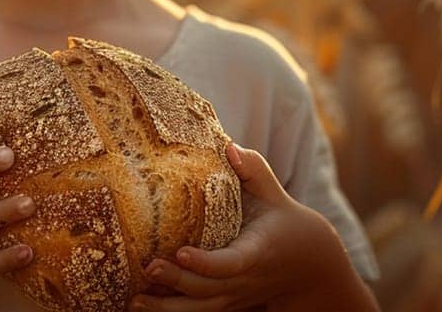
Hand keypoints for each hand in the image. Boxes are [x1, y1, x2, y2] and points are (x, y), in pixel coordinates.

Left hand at [128, 140, 342, 311]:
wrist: (307, 264)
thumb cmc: (281, 219)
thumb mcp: (272, 191)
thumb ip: (253, 168)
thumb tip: (228, 147)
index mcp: (257, 250)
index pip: (231, 262)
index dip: (206, 262)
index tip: (180, 251)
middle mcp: (245, 280)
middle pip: (209, 289)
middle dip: (177, 282)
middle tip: (148, 267)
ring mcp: (236, 297)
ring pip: (201, 310)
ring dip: (167, 309)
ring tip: (135, 301)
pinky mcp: (227, 305)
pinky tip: (142, 306)